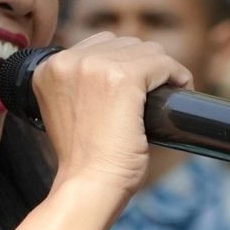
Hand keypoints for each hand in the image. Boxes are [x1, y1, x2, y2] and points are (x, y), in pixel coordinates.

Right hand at [33, 33, 189, 210]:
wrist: (89, 185)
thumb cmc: (85, 161)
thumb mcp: (70, 112)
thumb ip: (82, 86)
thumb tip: (118, 71)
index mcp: (49, 67)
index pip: (99, 44)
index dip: (124, 63)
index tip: (138, 86)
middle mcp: (67, 60)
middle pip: (124, 43)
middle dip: (145, 65)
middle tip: (157, 92)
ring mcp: (94, 66)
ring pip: (146, 50)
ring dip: (163, 69)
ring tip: (169, 92)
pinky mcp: (123, 77)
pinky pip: (163, 63)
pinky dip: (177, 76)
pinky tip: (181, 90)